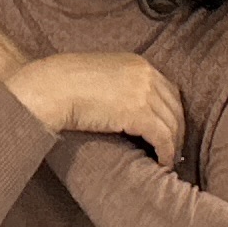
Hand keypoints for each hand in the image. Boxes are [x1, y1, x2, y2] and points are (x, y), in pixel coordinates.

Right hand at [6, 51, 187, 166]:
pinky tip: (161, 163)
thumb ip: (117, 85)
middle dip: (177, 130)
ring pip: (171, 124)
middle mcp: (146, 75)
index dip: (171, 113)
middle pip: (174, 107)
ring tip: (167, 161)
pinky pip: (162, 137)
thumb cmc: (63, 85)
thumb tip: (122, 107)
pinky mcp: (138, 113)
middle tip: (174, 150)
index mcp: (138, 63)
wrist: (50, 88)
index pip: (168, 90)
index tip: (169, 130)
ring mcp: (144, 93)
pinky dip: (165, 153)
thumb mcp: (99, 75)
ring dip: (172, 145)